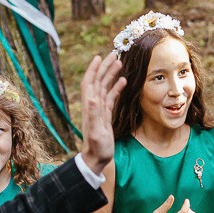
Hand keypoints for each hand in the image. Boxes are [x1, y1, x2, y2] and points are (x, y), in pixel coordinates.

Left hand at [80, 53, 125, 173]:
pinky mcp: (105, 114)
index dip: (93, 69)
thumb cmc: (96, 147)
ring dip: (111, 74)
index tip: (99, 57)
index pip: (90, 82)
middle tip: (114, 54)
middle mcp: (93, 104)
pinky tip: (123, 81)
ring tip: (120, 63)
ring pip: (104, 86)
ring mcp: (99, 109)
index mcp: (90, 106)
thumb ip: (93, 115)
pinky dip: (116, 87)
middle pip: (98, 81)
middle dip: (104, 67)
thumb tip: (93, 98)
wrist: (96, 158)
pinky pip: (110, 97)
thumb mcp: (95, 132)